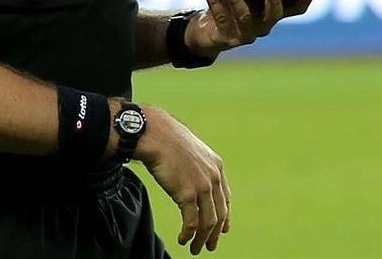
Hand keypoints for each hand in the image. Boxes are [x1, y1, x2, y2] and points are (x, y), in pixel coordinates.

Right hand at [135, 107, 230, 254]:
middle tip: (210, 246)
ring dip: (203, 239)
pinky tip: (182, 239)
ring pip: (208, 222)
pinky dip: (189, 235)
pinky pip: (192, 222)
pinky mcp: (187, 194)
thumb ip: (195, 164)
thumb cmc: (165, 138)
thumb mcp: (189, 149)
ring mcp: (202, 186)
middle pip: (220, 214)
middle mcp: (214, 177)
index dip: (225, 216)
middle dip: (215, 234)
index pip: (225, 198)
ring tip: (195, 249)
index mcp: (216, 166)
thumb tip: (188, 173)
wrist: (155, 133)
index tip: (223, 228)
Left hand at [184, 0, 315, 56]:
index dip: (305, 0)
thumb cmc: (229, 5)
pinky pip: (220, 17)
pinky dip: (214, 1)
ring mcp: (245, 34)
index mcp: (271, 12)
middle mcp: (262, 25)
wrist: (208, 32)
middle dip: (274, 1)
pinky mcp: (227, 37)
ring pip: (243, 16)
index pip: (295, 9)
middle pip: (274, 15)